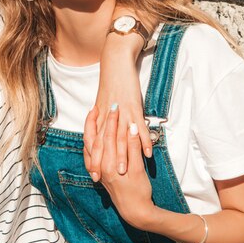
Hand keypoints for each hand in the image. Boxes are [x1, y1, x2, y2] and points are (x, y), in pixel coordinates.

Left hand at [85, 33, 151, 180]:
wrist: (116, 62)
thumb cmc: (111, 83)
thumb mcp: (104, 102)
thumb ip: (104, 119)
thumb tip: (105, 134)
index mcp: (99, 117)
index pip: (95, 142)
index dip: (94, 158)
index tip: (94, 174)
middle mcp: (107, 117)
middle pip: (105, 144)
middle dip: (106, 162)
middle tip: (108, 180)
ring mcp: (120, 112)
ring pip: (120, 138)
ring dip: (124, 156)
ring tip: (127, 173)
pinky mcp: (133, 106)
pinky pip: (139, 126)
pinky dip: (143, 140)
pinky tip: (149, 153)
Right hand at [93, 107, 155, 228]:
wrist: (134, 209)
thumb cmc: (122, 191)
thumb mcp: (108, 174)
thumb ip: (105, 158)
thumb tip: (102, 142)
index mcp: (98, 165)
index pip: (90, 140)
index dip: (90, 124)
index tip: (93, 109)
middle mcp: (105, 166)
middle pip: (103, 138)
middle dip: (105, 119)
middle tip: (108, 103)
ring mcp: (118, 168)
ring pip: (115, 142)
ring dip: (116, 124)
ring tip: (118, 109)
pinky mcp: (133, 171)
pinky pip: (132, 151)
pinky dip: (132, 138)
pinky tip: (133, 126)